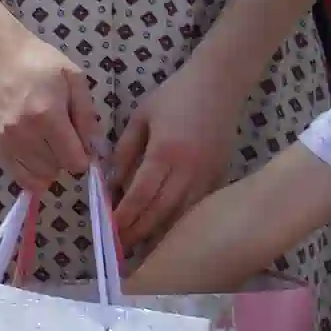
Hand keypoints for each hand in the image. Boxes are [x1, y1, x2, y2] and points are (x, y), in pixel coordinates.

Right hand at [0, 28, 101, 191]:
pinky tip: (36, 156)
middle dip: (66, 158)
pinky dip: (32, 174)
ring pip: (38, 176)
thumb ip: (87, 116)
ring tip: (48, 143)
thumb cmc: (41, 63)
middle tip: (63, 136)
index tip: (81, 140)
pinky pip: (18, 176)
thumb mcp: (74, 80)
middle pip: (57, 169)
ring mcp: (6, 140)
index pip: (74, 161)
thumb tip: (95, 149)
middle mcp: (24, 133)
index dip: (84, 155)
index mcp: (47, 115)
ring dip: (49, 166)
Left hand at [110, 61, 236, 256]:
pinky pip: (198, 206)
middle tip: (120, 247)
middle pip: (161, 211)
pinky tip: (167, 231)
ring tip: (140, 247)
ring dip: (160, 233)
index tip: (109, 230)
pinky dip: (181, 221)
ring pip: (182, 214)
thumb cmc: (174, 96)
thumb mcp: (140, 118)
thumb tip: (112, 184)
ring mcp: (208, 175)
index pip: (141, 195)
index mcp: (165, 152)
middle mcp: (189, 169)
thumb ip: (125, 152)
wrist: (220, 83)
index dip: (124, 216)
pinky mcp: (221, 176)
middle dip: (139, 231)